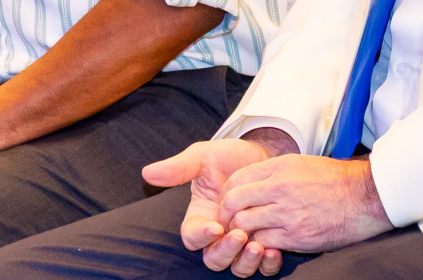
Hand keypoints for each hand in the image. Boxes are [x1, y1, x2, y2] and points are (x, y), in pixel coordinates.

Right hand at [143, 130, 297, 275]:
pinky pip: (263, 266)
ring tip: (258, 246)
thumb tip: (147, 172)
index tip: (215, 226)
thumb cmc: (231, 157)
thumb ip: (179, 167)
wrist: (264, 155)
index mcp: (200, 218)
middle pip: (213, 259)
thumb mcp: (204, 156)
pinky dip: (267, 264)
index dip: (200, 236)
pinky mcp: (264, 243)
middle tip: (240, 235)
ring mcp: (241, 242)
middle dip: (224, 252)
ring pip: (236, 267)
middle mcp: (218, 236)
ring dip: (244, 262)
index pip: (192, 237)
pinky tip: (275, 251)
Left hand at [216, 154, 390, 269]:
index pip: (236, 179)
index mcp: (280, 168)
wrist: (363, 197)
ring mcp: (286, 212)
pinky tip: (265, 242)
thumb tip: (252, 182)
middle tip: (229, 223)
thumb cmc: (335, 180)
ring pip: (244, 224)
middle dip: (226, 215)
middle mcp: (279, 188)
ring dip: (242, 232)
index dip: (227, 194)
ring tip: (246, 234)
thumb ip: (274, 172)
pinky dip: (259, 244)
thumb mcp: (301, 164)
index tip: (229, 203)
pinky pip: (262, 241)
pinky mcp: (294, 235)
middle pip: (234, 202)